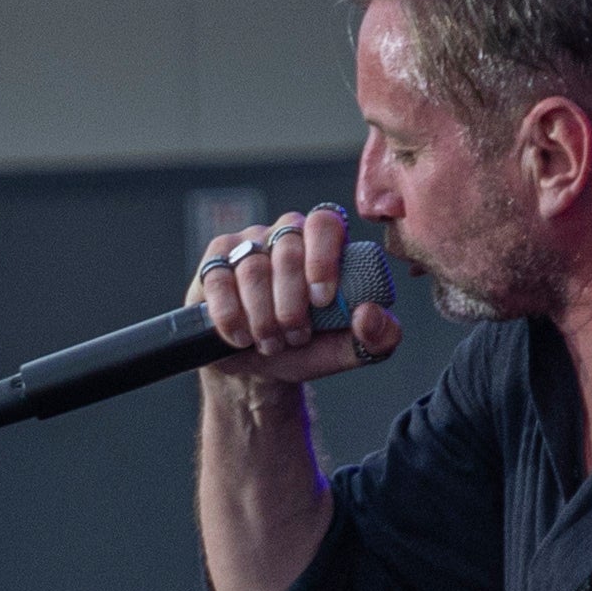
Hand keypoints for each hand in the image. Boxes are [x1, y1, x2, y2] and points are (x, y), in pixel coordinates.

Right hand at [188, 199, 403, 391]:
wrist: (257, 368)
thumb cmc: (306, 348)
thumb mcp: (348, 350)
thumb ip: (378, 337)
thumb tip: (369, 313)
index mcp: (323, 243)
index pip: (324, 222)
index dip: (323, 257)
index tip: (322, 299)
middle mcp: (284, 234)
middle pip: (287, 248)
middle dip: (291, 302)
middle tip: (295, 335)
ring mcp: (245, 245)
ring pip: (252, 268)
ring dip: (262, 315)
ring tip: (270, 342)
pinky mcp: (212, 265)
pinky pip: (218, 281)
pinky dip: (231, 316)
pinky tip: (240, 337)